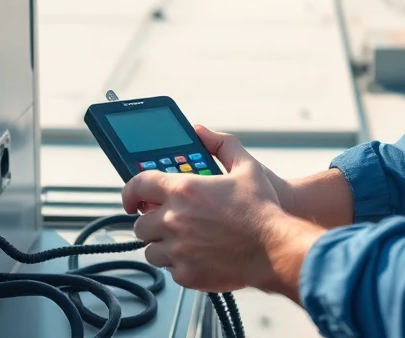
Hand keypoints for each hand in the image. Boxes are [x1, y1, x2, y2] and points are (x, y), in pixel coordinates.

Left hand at [122, 126, 303, 292]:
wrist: (275, 250)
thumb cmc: (262, 210)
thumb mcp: (246, 167)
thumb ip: (221, 144)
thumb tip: (201, 131)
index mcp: (184, 190)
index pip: (138, 186)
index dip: (129, 192)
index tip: (130, 199)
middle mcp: (174, 219)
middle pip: (140, 223)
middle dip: (151, 223)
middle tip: (166, 223)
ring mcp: (178, 249)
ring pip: (151, 249)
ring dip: (162, 245)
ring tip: (183, 241)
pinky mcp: (186, 273)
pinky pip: (170, 270)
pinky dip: (180, 265)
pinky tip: (198, 256)